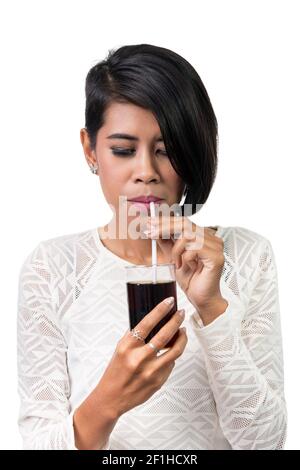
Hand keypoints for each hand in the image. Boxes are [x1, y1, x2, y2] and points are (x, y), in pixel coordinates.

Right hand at [95, 297, 187, 417]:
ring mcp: (151, 371)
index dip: (160, 310)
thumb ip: (134, 335)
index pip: (147, 323)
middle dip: (176, 320)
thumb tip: (152, 319)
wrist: (112, 398)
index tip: (169, 302)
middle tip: (181, 313)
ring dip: (182, 338)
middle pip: (165, 335)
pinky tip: (171, 350)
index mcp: (128, 346)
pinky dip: (173, 355)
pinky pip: (171, 364)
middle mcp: (140, 358)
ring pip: (175, 350)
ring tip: (183, 330)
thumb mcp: (120, 349)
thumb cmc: (115, 371)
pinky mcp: (159, 381)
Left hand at [143, 216, 227, 324]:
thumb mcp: (174, 257)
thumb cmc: (193, 280)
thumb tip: (155, 230)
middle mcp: (212, 239)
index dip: (164, 221)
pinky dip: (185, 257)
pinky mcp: (216, 256)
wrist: (202, 299)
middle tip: (150, 232)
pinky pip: (195, 247)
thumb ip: (167, 243)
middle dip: (164, 227)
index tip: (149, 224)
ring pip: (188, 235)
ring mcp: (216, 247)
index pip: (183, 221)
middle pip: (185, 223)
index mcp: (204, 236)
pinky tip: (186, 266)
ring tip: (176, 262)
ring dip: (176, 249)